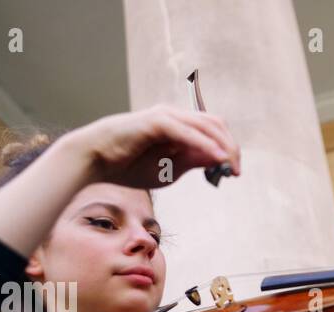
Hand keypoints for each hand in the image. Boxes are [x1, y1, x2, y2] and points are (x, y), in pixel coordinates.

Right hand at [62, 105, 240, 189]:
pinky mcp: (156, 122)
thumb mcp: (170, 169)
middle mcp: (174, 116)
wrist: (96, 161)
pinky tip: (217, 158)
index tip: (234, 173)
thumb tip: (218, 160)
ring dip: (222, 146)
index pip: (213, 131)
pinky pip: (186, 132)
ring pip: (205, 125)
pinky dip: (204, 144)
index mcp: (179, 125)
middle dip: (231, 148)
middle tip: (237, 171)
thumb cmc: (129, 166)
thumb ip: (194, 161)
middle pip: (215, 125)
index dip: (228, 150)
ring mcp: (165, 116)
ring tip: (230, 166)